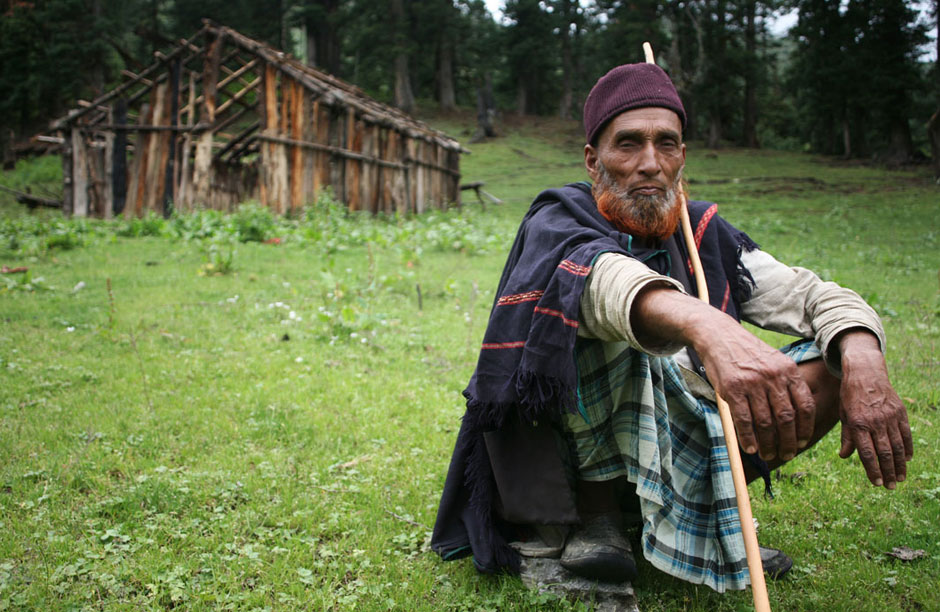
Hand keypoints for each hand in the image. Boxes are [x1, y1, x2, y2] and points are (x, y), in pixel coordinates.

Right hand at [631, 288, 814, 460]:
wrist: (718, 335)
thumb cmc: (747, 353)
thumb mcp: (773, 362)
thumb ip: (784, 384)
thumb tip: (792, 420)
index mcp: (789, 370)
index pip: (805, 406)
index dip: (805, 428)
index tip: (803, 442)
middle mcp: (773, 376)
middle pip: (787, 418)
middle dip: (788, 442)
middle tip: (786, 455)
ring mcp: (752, 382)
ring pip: (766, 422)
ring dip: (768, 444)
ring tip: (767, 454)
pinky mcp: (732, 388)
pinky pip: (743, 420)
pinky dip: (748, 437)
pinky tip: (750, 448)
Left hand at [837, 331, 911, 488]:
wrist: (865, 373)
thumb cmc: (850, 397)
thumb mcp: (843, 415)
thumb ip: (846, 437)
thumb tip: (845, 456)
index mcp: (858, 423)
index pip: (867, 453)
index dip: (873, 470)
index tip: (877, 483)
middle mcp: (875, 421)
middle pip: (884, 453)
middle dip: (889, 473)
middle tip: (891, 487)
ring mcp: (889, 417)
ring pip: (897, 446)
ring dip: (900, 465)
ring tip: (900, 478)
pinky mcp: (900, 412)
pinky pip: (906, 434)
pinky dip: (907, 448)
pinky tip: (907, 460)